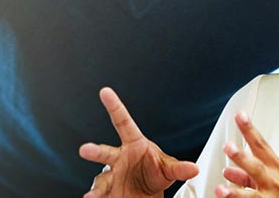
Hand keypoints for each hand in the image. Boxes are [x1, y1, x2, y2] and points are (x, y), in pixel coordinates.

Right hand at [79, 87, 198, 197]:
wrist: (147, 194)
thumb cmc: (155, 173)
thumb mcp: (168, 169)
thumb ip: (179, 168)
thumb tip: (194, 168)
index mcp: (133, 144)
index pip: (123, 122)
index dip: (114, 106)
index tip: (105, 92)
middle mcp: (119, 157)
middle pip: (105, 152)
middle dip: (94, 151)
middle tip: (85, 150)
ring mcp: (112, 175)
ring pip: (101, 178)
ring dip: (96, 187)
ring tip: (92, 196)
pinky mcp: (108, 191)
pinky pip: (101, 194)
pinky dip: (96, 197)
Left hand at [215, 111, 278, 197]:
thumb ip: (252, 175)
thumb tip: (229, 172)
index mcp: (277, 169)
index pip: (261, 145)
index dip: (249, 129)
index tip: (239, 115)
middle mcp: (273, 182)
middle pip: (256, 167)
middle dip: (242, 157)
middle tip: (228, 147)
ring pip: (251, 195)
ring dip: (235, 193)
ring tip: (220, 190)